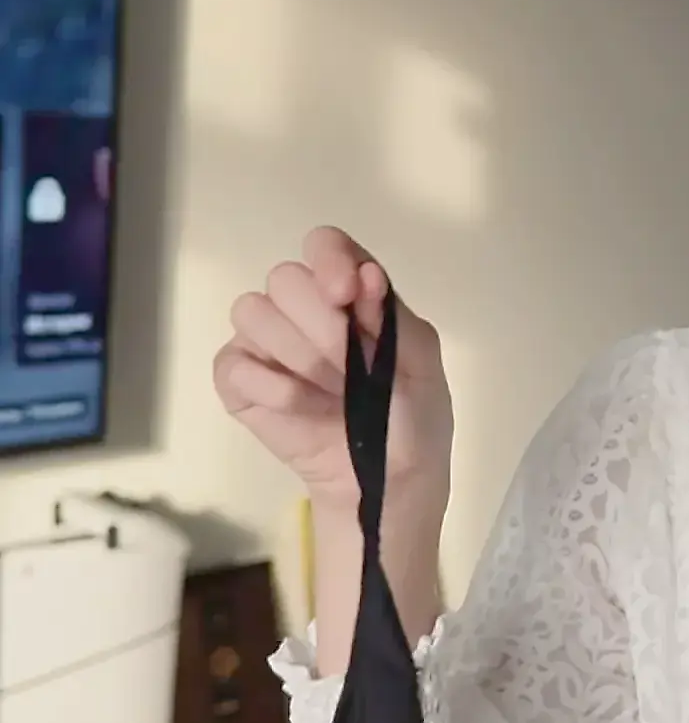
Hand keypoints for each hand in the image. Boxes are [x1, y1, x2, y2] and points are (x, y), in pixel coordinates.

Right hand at [213, 226, 454, 511]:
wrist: (386, 478)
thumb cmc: (411, 415)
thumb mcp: (422, 363)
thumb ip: (395, 317)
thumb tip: (366, 274)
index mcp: (350, 292)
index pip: (324, 244)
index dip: (330, 261)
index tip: (346, 294)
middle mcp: (302, 307)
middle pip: (285, 278)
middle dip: (322, 325)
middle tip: (352, 368)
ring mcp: (266, 343)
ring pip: (252, 312)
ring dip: (299, 355)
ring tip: (334, 392)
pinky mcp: (239, 382)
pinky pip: (232, 362)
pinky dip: (270, 385)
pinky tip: (302, 406)